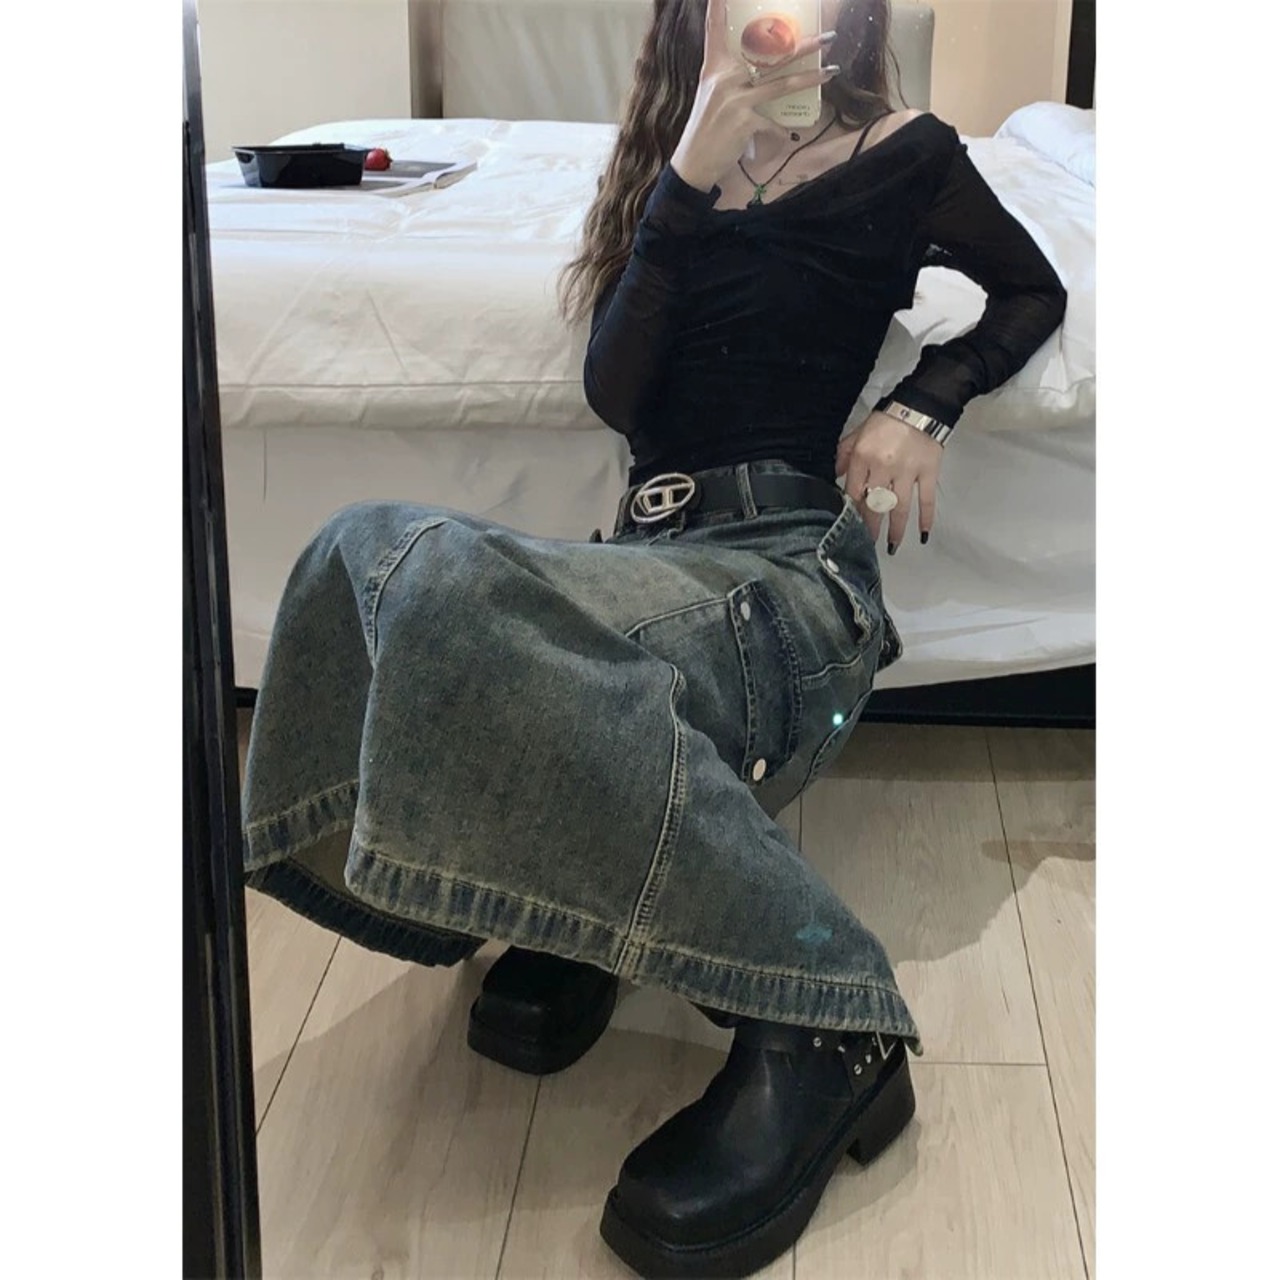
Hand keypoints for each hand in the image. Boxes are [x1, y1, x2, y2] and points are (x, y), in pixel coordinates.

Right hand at [670, 1, 837, 192]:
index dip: (718, 7)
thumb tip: (760, 73)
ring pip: (781, 84)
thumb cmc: (705, 128)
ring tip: (830, 72)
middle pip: (768, 56)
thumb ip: (732, 80)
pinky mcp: (745, 121)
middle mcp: (724, 78)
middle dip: (802, 47)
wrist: (694, 162)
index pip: (714, 29)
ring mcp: (736, 99)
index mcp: (714, 67)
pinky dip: (781, 131)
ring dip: (810, 78)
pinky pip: (773, 123)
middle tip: (827, 37)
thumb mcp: (712, 96)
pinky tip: (787, 135)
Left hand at [836, 411, 942, 552]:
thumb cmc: (886, 419)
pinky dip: (926, 518)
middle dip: (870, 527)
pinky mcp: (928, 472)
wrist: (921, 405)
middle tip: (867, 545)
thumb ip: (844, 453)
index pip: (853, 492)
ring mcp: (907, 472)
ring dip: (896, 530)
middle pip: (874, 505)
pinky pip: (926, 499)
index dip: (852, 511)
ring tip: (892, 547)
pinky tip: (924, 534)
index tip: (850, 527)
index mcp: (862, 458)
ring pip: (899, 508)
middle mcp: (882, 468)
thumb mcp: (858, 432)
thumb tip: (834, 475)